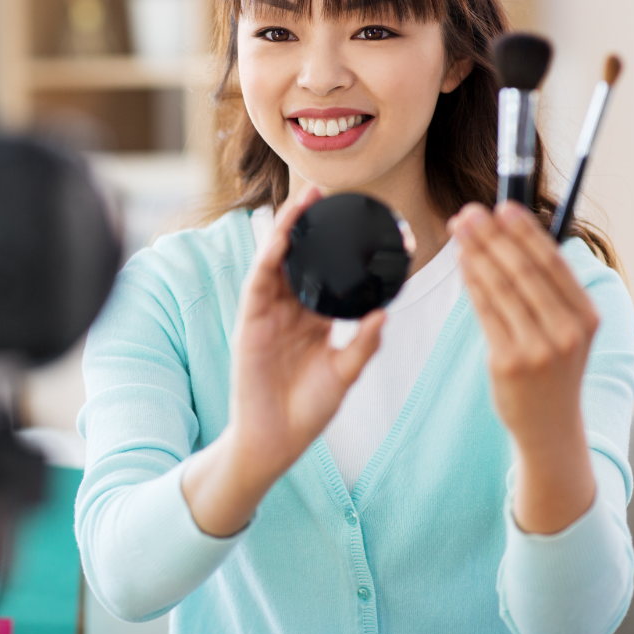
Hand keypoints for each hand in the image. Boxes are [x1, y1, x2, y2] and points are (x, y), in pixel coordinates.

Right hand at [183, 185, 384, 536]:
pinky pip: (259, 283)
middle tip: (326, 191)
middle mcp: (289, 311)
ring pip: (277, 262)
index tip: (362, 221)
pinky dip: (268, 259)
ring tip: (304, 201)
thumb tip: (384, 313)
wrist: (274, 442)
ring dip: (288, 230)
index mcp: (314, 320)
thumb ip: (362, 345)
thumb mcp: (343, 375)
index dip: (340, 247)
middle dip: (309, 225)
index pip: (328, 273)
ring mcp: (267, 314)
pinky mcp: (249, 322)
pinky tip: (280, 238)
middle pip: (300, 258)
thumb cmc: (306, 412)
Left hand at [448, 201, 597, 532]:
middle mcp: (567, 331)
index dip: (524, 231)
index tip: (502, 207)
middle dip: (493, 236)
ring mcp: (539, 348)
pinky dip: (471, 283)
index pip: (552, 263)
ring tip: (459, 230)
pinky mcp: (509, 362)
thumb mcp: (567, 331)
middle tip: (469, 212)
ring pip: (501, 288)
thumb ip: (549, 292)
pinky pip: (485, 313)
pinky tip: (461, 263)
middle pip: (523, 270)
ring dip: (476, 253)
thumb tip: (514, 241)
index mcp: (587, 316)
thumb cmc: (552, 371)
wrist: (550, 428)